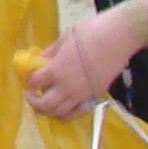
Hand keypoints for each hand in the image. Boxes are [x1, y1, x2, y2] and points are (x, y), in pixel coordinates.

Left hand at [23, 6, 146, 115]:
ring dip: (47, 111)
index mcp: (57, 70)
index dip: (29, 81)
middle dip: (33, 102)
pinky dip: (66, 115)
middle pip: (44, 105)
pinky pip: (77, 113)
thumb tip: (38, 62)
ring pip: (59, 113)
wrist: (118, 38)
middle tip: (31, 95)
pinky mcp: (94, 97)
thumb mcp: (64, 40)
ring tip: (44, 104)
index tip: (29, 78)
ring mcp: (82, 95)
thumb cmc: (90, 33)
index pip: (34, 83)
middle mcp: (67, 87)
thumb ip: (49, 54)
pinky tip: (62, 111)